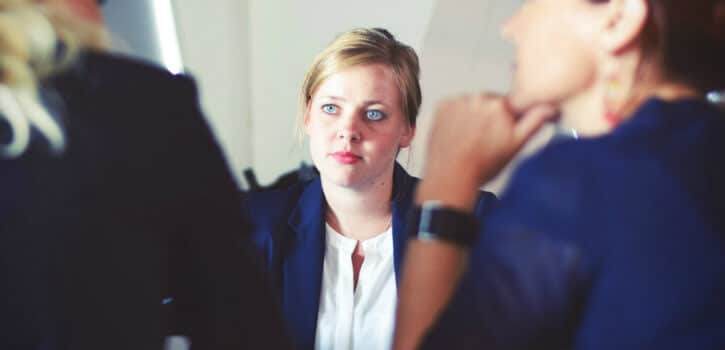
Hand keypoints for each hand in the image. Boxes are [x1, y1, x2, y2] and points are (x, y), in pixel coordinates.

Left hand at [418, 93, 555, 209]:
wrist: (451, 175)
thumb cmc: (483, 165)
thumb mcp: (516, 145)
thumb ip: (535, 121)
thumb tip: (551, 107)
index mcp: (501, 105)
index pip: (511, 105)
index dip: (508, 120)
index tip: (502, 132)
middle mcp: (479, 97)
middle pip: (490, 103)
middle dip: (490, 117)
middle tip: (485, 140)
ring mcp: (459, 101)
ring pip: (472, 104)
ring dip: (472, 116)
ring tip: (469, 139)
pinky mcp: (442, 106)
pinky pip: (454, 106)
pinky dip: (456, 116)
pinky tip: (457, 134)